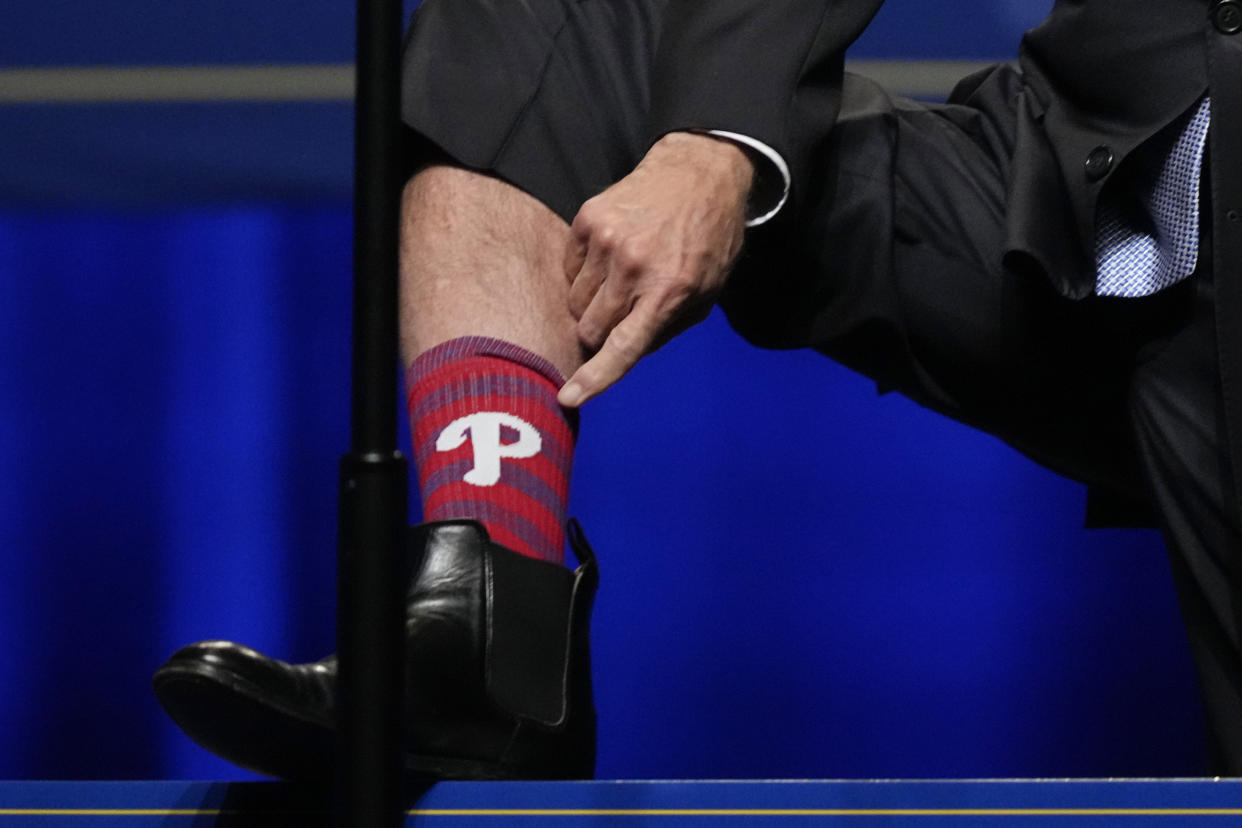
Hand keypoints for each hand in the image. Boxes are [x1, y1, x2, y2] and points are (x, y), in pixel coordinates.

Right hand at [557, 132, 753, 407]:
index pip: (623, 348)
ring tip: (620, 279)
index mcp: (670, 291)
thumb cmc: (708, 238)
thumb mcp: (707, 292)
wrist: (698, 172)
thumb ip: (667, 328)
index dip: (594, 378)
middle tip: (619, 315)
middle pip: (590, 329)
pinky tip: (611, 256)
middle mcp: (635, 268)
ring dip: (590, 303)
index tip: (568, 397)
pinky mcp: (589, 220)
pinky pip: (569, 269)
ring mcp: (608, 241)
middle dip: (598, 334)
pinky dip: (584, 273)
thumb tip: (624, 354)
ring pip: (575, 302)